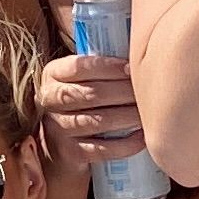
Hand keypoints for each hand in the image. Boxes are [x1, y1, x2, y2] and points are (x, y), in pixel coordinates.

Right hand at [35, 48, 144, 178]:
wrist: (58, 145)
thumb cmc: (80, 102)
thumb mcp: (79, 79)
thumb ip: (99, 65)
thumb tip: (140, 45)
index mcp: (53, 75)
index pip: (79, 67)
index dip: (107, 67)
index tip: (132, 67)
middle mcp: (50, 100)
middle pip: (90, 94)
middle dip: (123, 92)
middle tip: (148, 92)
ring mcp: (57, 129)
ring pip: (96, 122)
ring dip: (127, 117)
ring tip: (148, 114)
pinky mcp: (69, 153)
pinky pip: (100, 149)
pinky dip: (124, 145)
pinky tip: (141, 138)